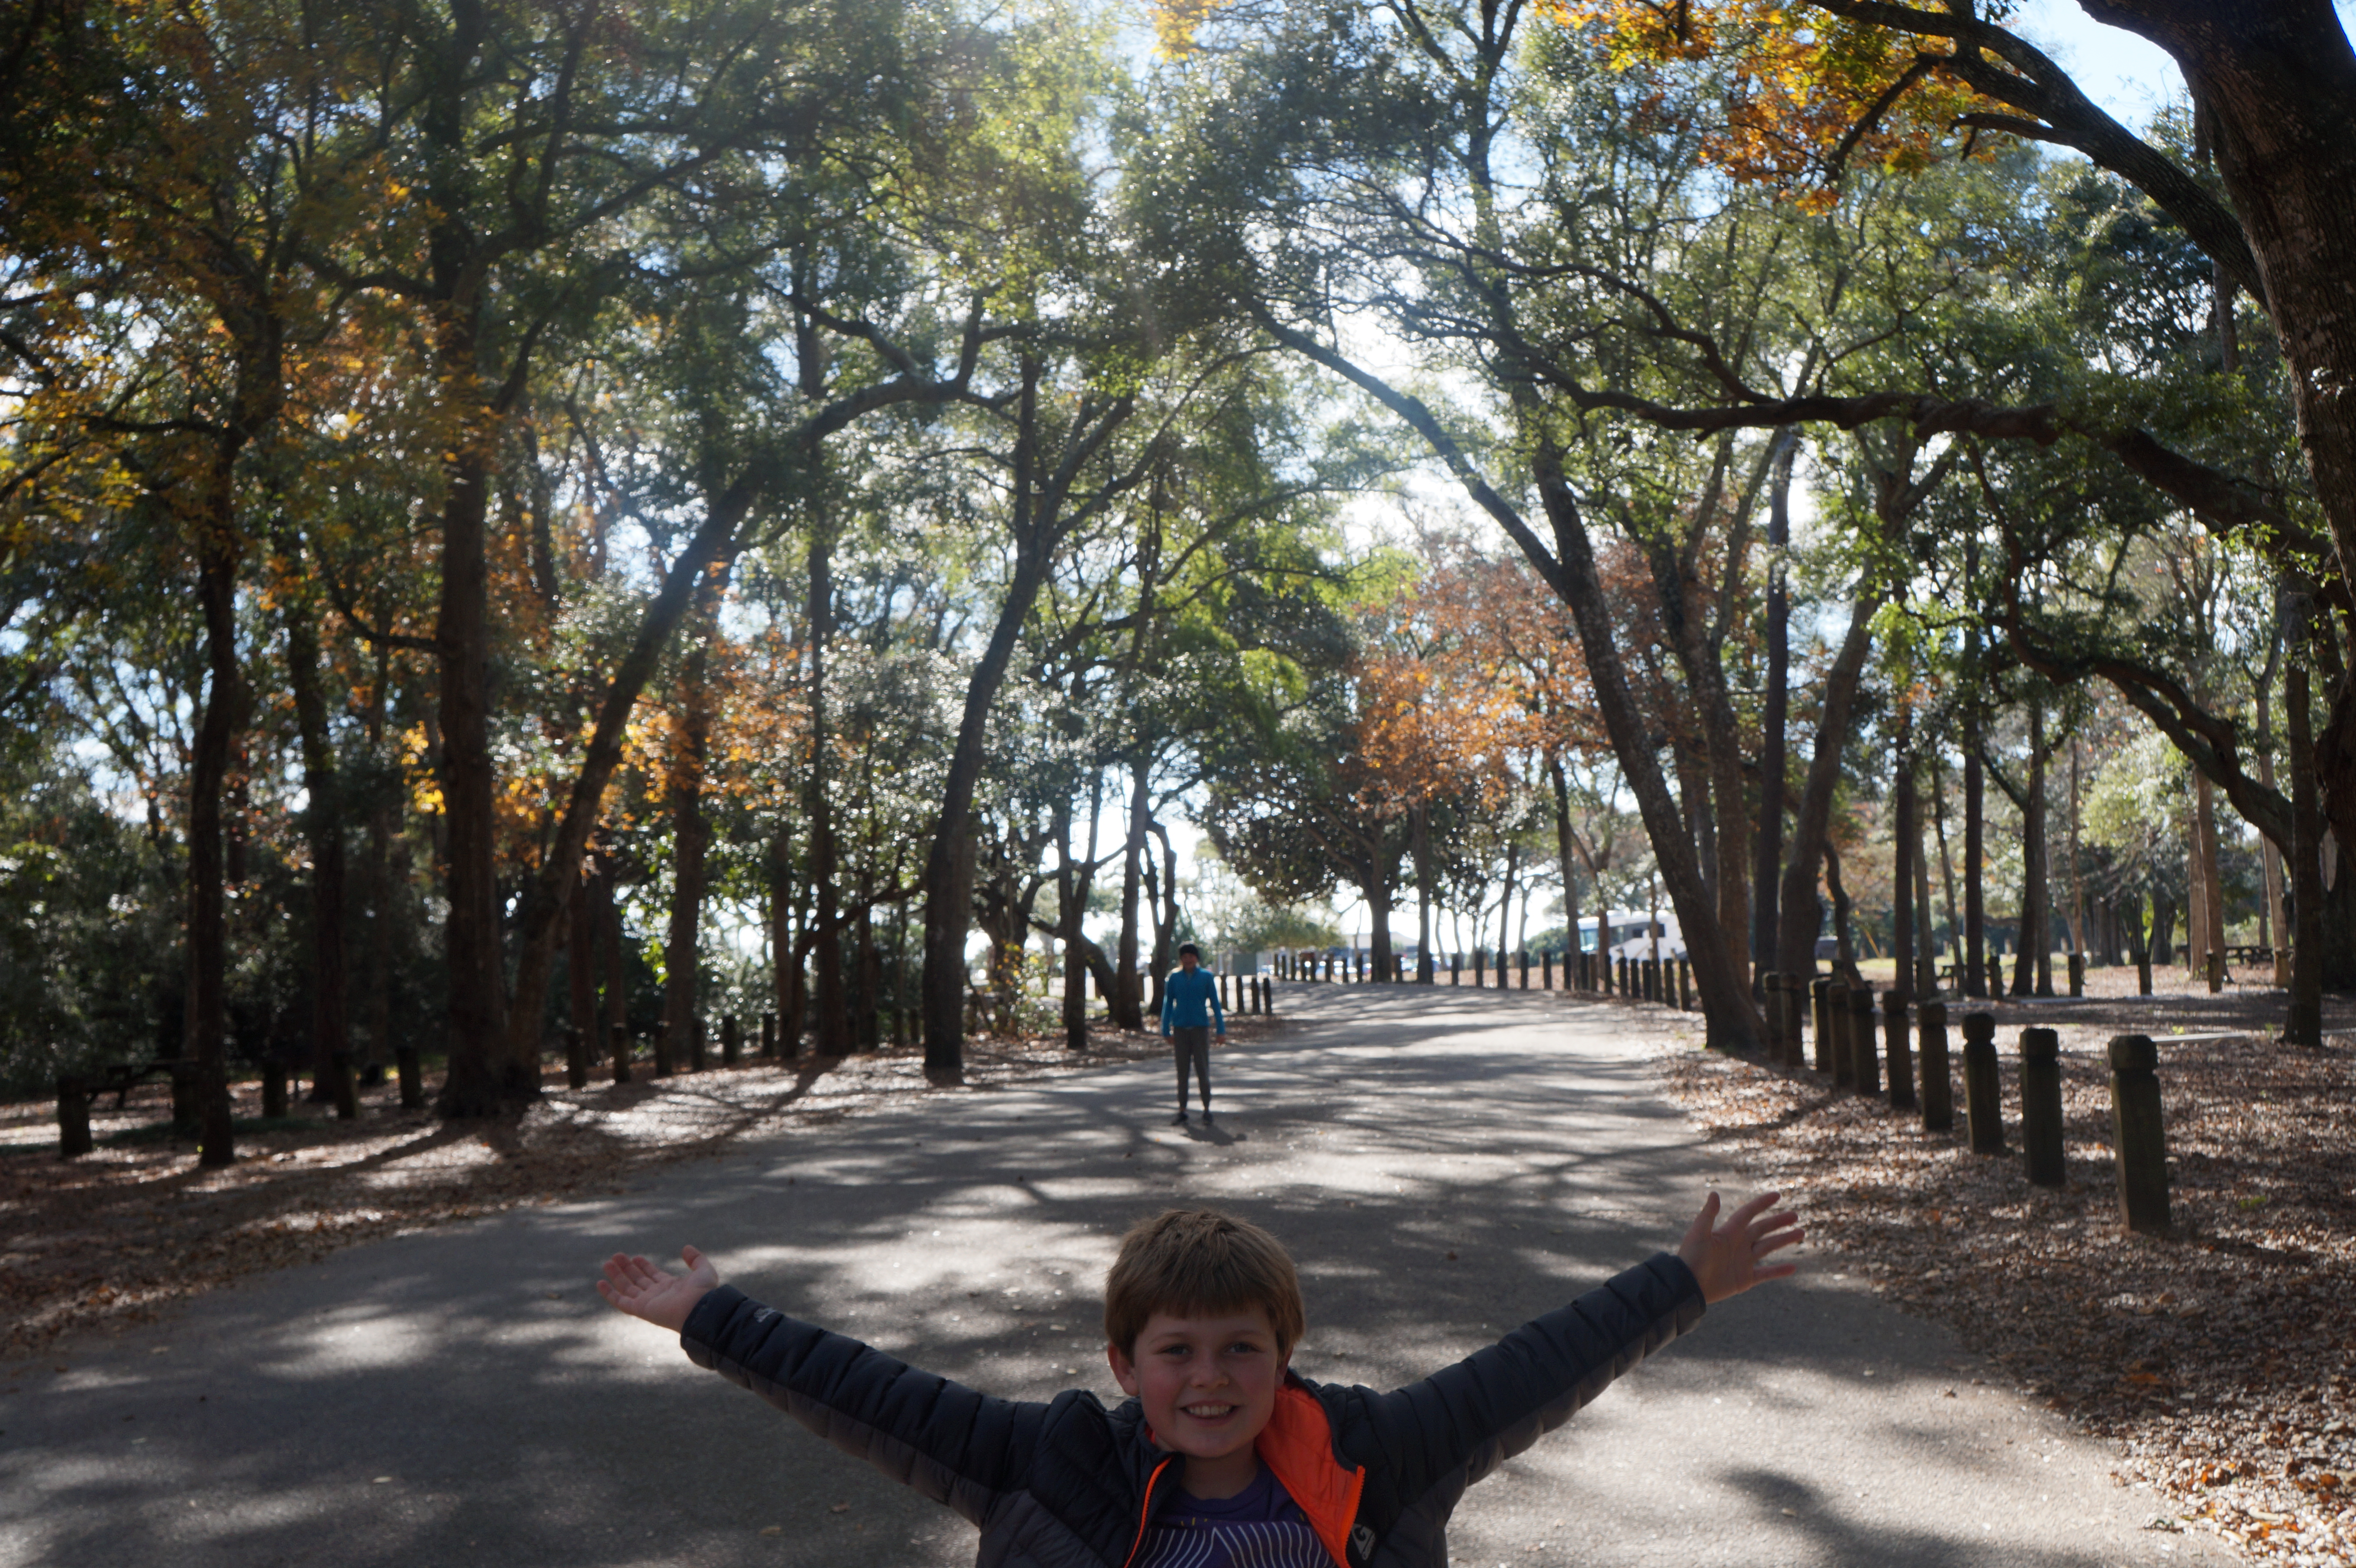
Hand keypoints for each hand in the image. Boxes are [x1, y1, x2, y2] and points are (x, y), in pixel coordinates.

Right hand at [598, 1244, 719, 1331]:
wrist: (699, 1309)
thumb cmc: (703, 1292)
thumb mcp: (703, 1270)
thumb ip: (696, 1259)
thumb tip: (685, 1248)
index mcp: (671, 1287)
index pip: (653, 1276)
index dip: (644, 1266)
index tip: (635, 1257)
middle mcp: (657, 1295)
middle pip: (638, 1280)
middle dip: (627, 1268)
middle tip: (616, 1256)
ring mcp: (647, 1302)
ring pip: (627, 1288)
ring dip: (617, 1276)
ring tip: (607, 1263)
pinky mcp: (640, 1309)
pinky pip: (620, 1302)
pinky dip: (609, 1293)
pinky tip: (600, 1282)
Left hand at [1676, 1191, 1801, 1304]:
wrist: (1687, 1285)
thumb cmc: (1690, 1258)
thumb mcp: (1698, 1234)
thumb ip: (1708, 1215)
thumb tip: (1714, 1193)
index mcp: (1728, 1232)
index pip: (1748, 1213)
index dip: (1762, 1204)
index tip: (1777, 1195)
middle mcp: (1738, 1244)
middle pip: (1763, 1229)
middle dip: (1778, 1222)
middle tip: (1795, 1215)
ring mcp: (1743, 1261)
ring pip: (1768, 1247)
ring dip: (1784, 1240)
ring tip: (1801, 1233)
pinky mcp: (1745, 1279)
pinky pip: (1767, 1273)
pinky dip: (1780, 1271)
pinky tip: (1793, 1267)